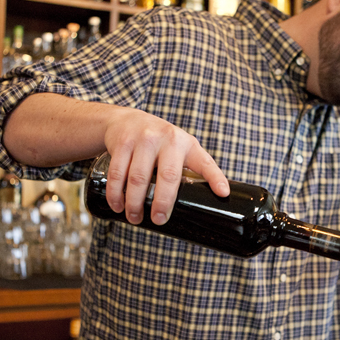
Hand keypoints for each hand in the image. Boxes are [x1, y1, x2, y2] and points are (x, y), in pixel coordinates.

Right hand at [103, 107, 229, 224]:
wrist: (127, 119)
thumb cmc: (160, 142)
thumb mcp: (180, 149)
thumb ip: (192, 169)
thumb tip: (211, 200)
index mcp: (187, 145)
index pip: (205, 162)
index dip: (215, 178)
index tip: (223, 193)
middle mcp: (168, 139)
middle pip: (167, 176)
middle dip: (163, 202)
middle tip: (159, 220)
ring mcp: (144, 139)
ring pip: (138, 178)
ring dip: (134, 203)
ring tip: (134, 218)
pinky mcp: (123, 142)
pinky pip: (118, 173)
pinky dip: (115, 193)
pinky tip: (117, 205)